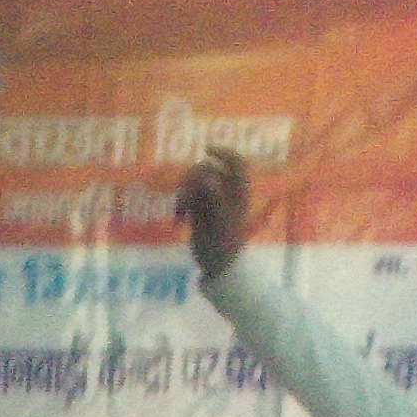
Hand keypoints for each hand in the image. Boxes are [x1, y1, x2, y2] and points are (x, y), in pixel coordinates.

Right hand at [178, 149, 250, 279]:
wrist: (218, 267)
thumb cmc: (225, 244)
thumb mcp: (221, 219)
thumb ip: (214, 195)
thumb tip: (204, 177)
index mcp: (238, 190)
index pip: (235, 161)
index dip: (222, 151)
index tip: (205, 149)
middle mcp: (225, 192)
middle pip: (207, 170)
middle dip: (193, 179)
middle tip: (186, 195)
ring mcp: (211, 202)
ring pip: (193, 184)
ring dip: (184, 194)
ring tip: (180, 211)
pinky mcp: (199, 212)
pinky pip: (187, 199)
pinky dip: (181, 206)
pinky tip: (178, 220)